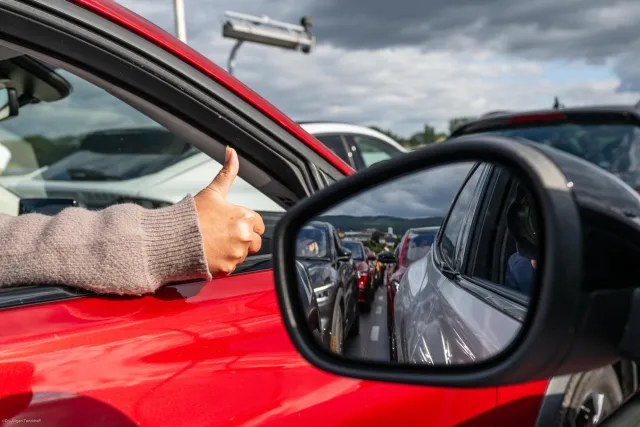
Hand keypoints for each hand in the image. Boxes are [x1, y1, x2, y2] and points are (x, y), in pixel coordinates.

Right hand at [194, 146, 264, 276]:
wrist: (172, 240)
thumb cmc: (191, 216)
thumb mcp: (212, 192)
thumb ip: (227, 172)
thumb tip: (231, 151)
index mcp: (245, 217)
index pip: (259, 224)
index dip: (247, 224)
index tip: (233, 224)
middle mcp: (245, 236)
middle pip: (254, 241)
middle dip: (243, 239)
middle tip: (223, 235)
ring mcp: (236, 254)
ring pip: (243, 254)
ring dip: (233, 250)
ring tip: (214, 243)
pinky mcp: (227, 268)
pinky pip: (231, 267)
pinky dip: (223, 262)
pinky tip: (210, 253)